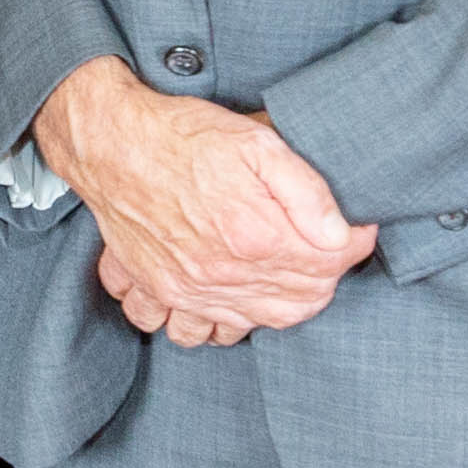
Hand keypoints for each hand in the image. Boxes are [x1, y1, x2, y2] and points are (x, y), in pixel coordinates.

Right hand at [31, 56, 369, 347]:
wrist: (113, 142)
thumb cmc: (186, 137)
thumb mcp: (259, 142)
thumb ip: (307, 192)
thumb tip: (343, 234)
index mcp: (255, 237)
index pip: (328, 267)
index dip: (351, 247)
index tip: (355, 230)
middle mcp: (223, 273)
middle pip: (294, 305)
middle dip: (316, 280)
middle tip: (317, 250)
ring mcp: (187, 288)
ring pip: (242, 330)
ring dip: (263, 311)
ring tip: (270, 279)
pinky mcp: (158, 288)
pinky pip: (185, 331)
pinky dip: (203, 326)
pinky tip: (216, 298)